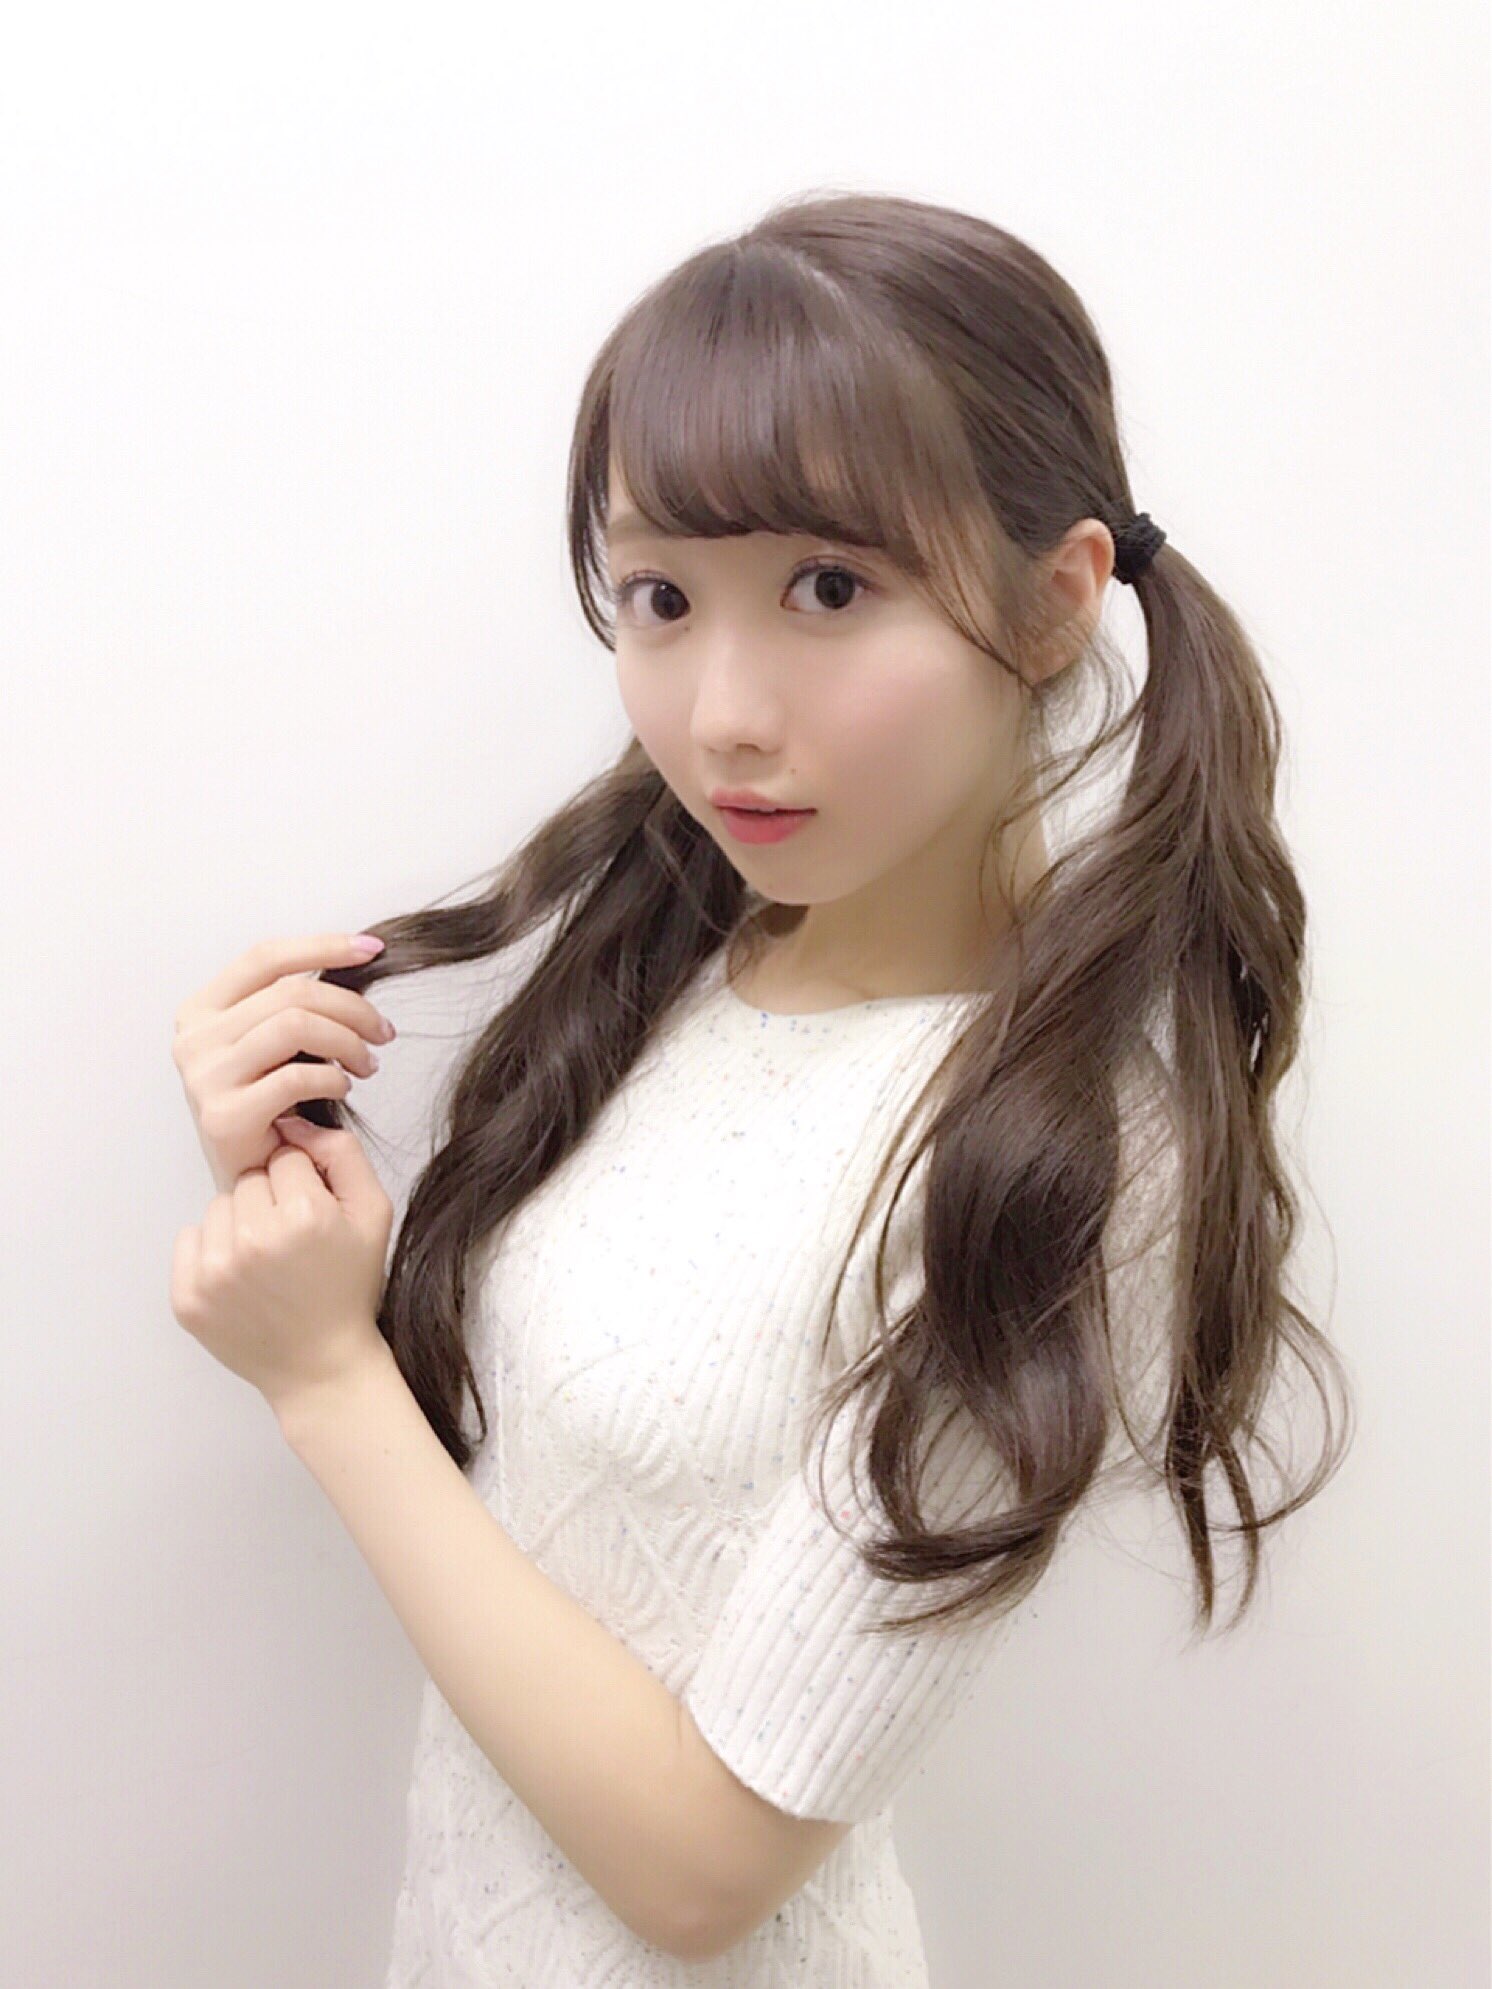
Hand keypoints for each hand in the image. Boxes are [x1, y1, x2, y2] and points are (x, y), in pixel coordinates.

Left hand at [169, 1115, 394, 1419]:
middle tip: (291, 1243)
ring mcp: (216, 1271)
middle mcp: (254, 1240)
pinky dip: (212, 1252)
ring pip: (219, 1206)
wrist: (323, 1367)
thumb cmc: (350, 1289)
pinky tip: (242, 1278)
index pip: (287, 1157)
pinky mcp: (188, 1296)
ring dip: (240, 1224)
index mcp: (303, 1215)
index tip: (312, 1218)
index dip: (304, 1184)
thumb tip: (294, 1123)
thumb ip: (342, 1154)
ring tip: (267, 1262)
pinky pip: (190, 1238)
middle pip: (249, 1178)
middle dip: (269, 1201)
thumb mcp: (373, 1213)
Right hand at [172, 932, 395, 1194]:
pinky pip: (296, 1078)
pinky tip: (344, 1088)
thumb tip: (359, 956)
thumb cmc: (268, 1104)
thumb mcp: (271, 1042)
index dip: (323, 946)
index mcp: (202, 1009)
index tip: (372, 950)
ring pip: (296, 1026)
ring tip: (369, 1063)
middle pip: (291, 993)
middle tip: (384, 1033)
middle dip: (352, 1008)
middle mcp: (194, 1038)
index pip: (266, 957)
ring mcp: (204, 1077)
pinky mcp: (224, 1116)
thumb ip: (295, 1003)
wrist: (250, 1175)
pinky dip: (333, 1078)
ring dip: (348, 1041)